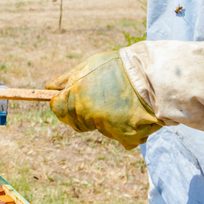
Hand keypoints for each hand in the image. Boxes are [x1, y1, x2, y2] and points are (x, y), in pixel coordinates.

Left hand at [47, 51, 162, 149]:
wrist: (154, 77)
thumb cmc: (120, 68)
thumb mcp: (90, 65)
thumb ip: (67, 79)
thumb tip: (49, 88)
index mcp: (77, 95)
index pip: (57, 108)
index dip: (62, 104)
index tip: (69, 100)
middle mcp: (89, 113)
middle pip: (77, 121)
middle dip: (85, 112)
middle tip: (103, 97)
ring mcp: (106, 127)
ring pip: (99, 129)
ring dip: (107, 120)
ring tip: (122, 101)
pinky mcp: (125, 137)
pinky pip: (120, 138)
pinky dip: (126, 129)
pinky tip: (133, 114)